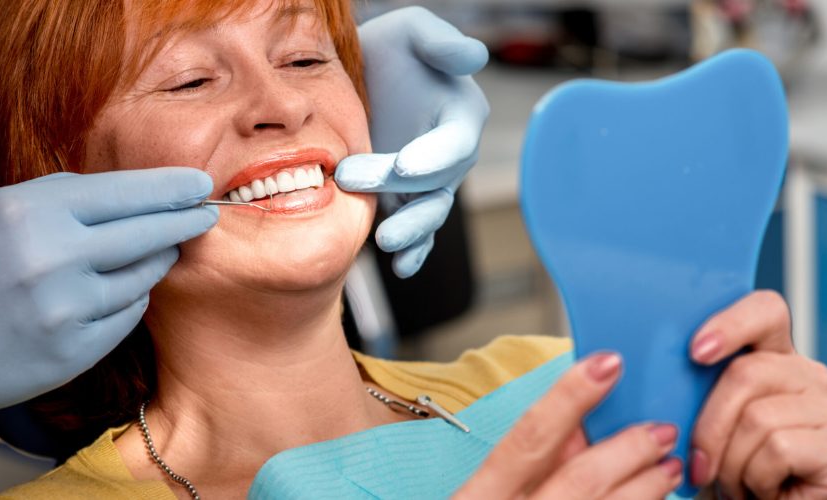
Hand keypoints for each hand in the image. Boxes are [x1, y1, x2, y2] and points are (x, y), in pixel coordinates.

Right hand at [0, 168, 217, 441]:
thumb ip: (55, 202)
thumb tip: (122, 198)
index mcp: (31, 212)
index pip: (125, 192)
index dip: (169, 188)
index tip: (197, 183)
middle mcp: (55, 258)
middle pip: (148, 232)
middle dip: (184, 220)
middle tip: (205, 213)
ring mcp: (67, 309)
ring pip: (142, 277)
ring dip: (156, 261)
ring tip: (161, 250)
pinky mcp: (73, 351)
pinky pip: (126, 316)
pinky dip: (130, 299)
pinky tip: (125, 290)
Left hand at [335, 6, 489, 277]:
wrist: (355, 77)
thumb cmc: (389, 49)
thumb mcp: (412, 32)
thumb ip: (440, 43)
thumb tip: (474, 57)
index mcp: (460, 115)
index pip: (455, 142)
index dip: (434, 156)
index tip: (405, 165)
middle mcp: (450, 155)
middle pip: (435, 183)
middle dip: (400, 189)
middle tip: (352, 178)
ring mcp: (427, 183)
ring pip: (429, 214)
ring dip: (411, 231)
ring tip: (385, 242)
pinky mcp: (404, 201)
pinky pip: (416, 232)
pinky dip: (413, 252)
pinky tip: (400, 266)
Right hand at [456, 353, 682, 498]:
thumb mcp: (481, 497)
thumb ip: (522, 464)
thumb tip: (572, 427)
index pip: (529, 437)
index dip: (570, 396)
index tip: (606, 364)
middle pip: (582, 478)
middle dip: (630, 448)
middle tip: (660, 429)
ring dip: (649, 487)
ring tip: (668, 467)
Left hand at [689, 291, 826, 498]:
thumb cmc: (726, 472)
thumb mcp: (704, 421)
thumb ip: (695, 388)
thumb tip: (659, 367)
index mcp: (773, 358)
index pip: (765, 311)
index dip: (731, 324)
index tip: (696, 352)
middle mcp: (809, 375)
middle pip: (745, 372)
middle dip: (709, 427)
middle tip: (703, 466)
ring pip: (757, 417)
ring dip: (731, 464)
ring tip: (738, 483)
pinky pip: (779, 448)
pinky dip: (756, 479)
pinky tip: (765, 492)